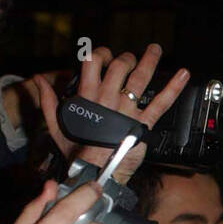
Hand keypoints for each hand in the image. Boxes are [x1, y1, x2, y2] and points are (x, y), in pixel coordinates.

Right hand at [33, 44, 189, 183]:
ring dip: (150, 60)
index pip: (93, 61)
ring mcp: (127, 110)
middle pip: (119, 65)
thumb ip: (48, 101)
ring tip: (155, 49)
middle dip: (126, 58)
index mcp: (87, 96)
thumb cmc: (77, 153)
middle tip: (130, 58)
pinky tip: (184, 74)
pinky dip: (174, 87)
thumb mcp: (56, 126)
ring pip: (140, 77)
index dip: (101, 53)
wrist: (95, 174)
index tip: (105, 55)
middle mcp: (108, 98)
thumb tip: (38, 80)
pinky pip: (161, 103)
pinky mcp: (143, 123)